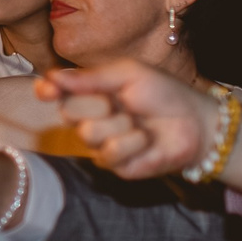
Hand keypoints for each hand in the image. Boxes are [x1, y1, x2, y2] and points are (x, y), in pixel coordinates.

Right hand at [36, 60, 213, 178]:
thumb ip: (90, 78)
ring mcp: (101, 145)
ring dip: (121, 123)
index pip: (56, 93)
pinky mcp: (116, 166)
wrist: (194, 122)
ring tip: (139, 122)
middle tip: (120, 101)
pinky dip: (133, 142)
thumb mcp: (128, 74)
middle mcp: (90, 120)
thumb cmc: (163, 93)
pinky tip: (146, 140)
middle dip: (96, 103)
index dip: (47, 91)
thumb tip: (51, 75)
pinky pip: (110, 153)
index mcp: (90, 94)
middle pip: (67, 112)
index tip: (47, 90)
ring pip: (89, 134)